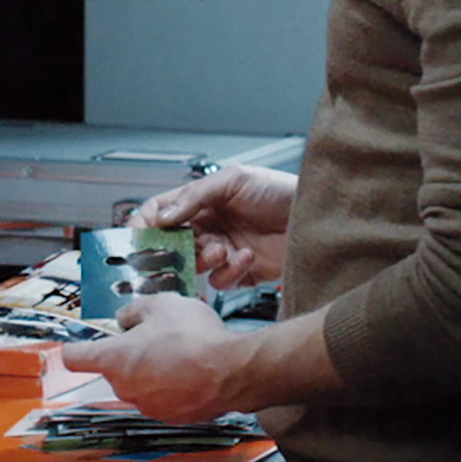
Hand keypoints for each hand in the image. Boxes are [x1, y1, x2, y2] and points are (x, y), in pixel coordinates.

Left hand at [60, 294, 244, 421]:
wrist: (231, 370)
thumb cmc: (194, 336)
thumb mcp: (162, 304)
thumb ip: (135, 310)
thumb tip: (126, 319)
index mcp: (114, 359)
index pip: (74, 357)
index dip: (76, 347)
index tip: (81, 343)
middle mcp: (125, 387)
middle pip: (115, 368)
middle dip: (131, 353)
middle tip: (157, 335)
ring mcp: (147, 405)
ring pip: (141, 383)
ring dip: (154, 369)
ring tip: (183, 351)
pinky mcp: (171, 416)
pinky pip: (165, 397)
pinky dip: (174, 385)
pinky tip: (195, 370)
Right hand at [136, 164, 295, 289]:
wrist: (317, 216)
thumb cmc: (280, 190)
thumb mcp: (234, 180)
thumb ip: (195, 196)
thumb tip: (161, 217)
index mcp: (201, 202)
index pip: (160, 214)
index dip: (147, 226)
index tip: (144, 237)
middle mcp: (208, 227)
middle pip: (171, 246)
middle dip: (175, 251)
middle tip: (181, 253)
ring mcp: (222, 251)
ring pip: (193, 266)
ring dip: (204, 260)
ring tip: (221, 249)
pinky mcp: (239, 273)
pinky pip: (220, 281)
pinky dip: (230, 271)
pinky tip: (247, 256)